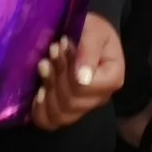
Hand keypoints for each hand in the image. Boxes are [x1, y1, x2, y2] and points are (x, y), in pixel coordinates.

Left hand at [33, 11, 124, 128]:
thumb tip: (82, 79)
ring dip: (47, 89)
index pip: (84, 88)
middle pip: (70, 103)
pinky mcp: (67, 111)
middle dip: (55, 76)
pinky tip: (39, 91)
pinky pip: (50, 122)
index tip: (62, 45)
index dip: (67, 69)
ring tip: (45, 66)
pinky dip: (40, 109)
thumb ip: (89, 50)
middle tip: (52, 51)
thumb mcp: (93, 29)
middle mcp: (100, 98)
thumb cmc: (90, 29)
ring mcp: (83, 108)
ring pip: (59, 116)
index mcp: (112, 78)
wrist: (83, 34)